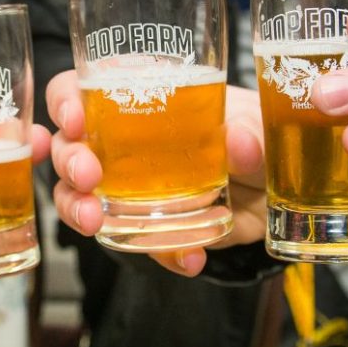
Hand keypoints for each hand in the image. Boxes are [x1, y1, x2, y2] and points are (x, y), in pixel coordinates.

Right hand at [43, 70, 267, 278]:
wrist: (281, 188)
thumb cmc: (256, 134)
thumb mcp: (258, 119)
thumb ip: (249, 129)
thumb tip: (238, 142)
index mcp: (138, 96)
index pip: (79, 88)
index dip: (65, 100)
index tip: (75, 120)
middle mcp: (122, 140)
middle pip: (69, 145)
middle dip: (68, 161)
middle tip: (87, 177)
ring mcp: (130, 186)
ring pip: (78, 195)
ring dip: (76, 209)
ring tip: (95, 222)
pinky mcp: (152, 224)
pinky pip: (138, 241)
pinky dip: (159, 252)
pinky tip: (187, 258)